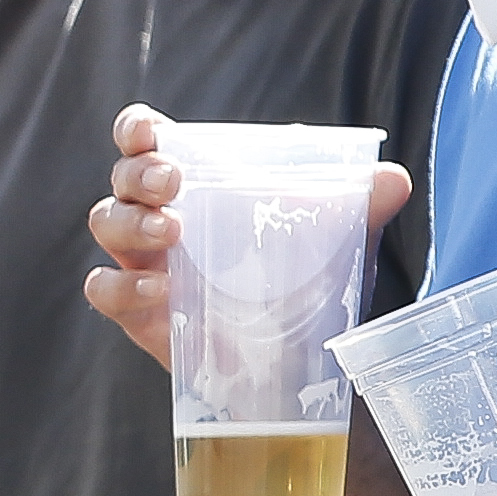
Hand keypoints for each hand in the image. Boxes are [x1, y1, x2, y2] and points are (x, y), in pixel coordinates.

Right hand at [78, 104, 414, 369]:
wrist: (299, 366)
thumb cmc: (302, 284)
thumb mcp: (336, 241)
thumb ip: (360, 206)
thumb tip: (393, 178)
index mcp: (193, 185)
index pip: (144, 141)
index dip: (137, 129)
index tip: (151, 132)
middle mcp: (158, 216)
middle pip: (121, 179)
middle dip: (139, 173)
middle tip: (175, 183)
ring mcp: (143, 264)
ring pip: (105, 224)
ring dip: (131, 221)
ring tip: (173, 231)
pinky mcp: (139, 314)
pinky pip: (103, 290)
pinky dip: (122, 286)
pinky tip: (160, 289)